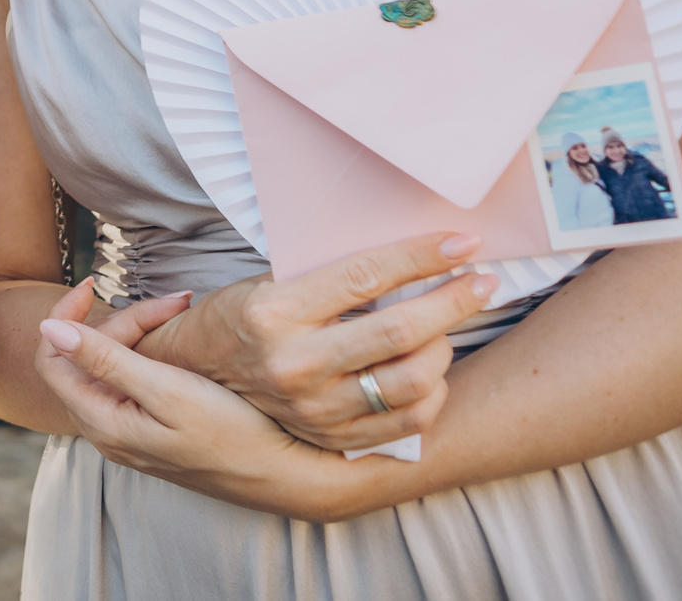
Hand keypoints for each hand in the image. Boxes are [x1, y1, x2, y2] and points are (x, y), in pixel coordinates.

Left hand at [36, 281, 369, 521]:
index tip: (97, 283)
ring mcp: (132, 429)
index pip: (51, 356)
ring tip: (184, 310)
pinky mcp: (155, 426)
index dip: (65, 314)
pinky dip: (154, 350)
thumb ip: (106, 359)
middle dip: (124, 318)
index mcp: (102, 421)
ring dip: (142, 330)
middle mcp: (108, 429)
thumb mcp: (167, 390)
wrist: (286, 475)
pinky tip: (184, 338)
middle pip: (87, 355)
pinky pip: (136, 377)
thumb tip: (47, 327)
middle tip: (175, 302)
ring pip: (114, 363)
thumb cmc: (231, 434)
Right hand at [140, 233, 498, 451]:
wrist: (201, 374)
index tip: (462, 243)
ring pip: (413, 380)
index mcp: (275, 311)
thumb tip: (414, 254)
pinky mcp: (330, 437)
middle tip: (480, 282)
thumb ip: (334, 276)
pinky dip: (433, 392)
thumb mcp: (273, 281)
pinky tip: (432, 370)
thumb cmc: (244, 314)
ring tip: (447, 327)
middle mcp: (295, 363)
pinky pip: (408, 421)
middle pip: (400, 331)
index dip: (422, 256)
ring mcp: (314, 407)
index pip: (366, 277)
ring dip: (445, 346)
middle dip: (454, 301)